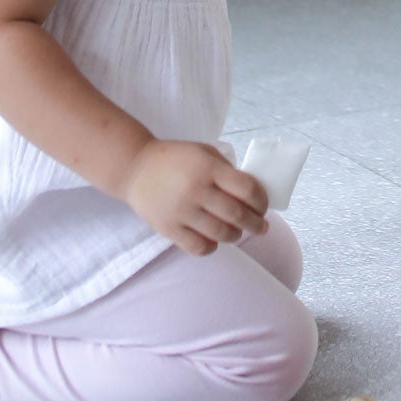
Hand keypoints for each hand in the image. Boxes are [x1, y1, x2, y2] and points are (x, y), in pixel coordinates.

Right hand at [120, 139, 270, 254]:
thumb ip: (227, 171)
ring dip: (236, 236)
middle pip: (237, 215)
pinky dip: (212, 247)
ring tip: (239, 233)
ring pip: (220, 234)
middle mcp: (197, 190)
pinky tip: (215, 241)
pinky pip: (198, 247)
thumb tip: (251, 194)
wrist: (136, 168)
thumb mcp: (205, 153)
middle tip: (262, 227)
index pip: (247, 189)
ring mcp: (182, 212)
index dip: (261, 201)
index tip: (264, 206)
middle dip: (256, 224)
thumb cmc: (176, 158)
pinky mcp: (169, 229)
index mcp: (209, 168)